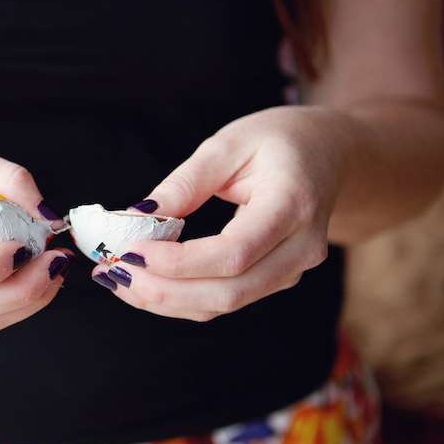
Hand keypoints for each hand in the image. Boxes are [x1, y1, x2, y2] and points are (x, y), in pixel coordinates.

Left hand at [92, 106, 349, 321]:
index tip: (130, 250)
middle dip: (163, 290)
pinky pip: (225, 299)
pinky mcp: (275, 279)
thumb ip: (185, 182)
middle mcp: (300, 248)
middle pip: (229, 291)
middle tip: (113, 271)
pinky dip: (180, 296)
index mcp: (292, 204)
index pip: (233, 253)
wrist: (330, 154)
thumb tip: (136, 217)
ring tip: (117, 278)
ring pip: (224, 303)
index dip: (178, 262)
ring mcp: (292, 270)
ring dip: (165, 299)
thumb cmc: (280, 141)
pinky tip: (143, 282)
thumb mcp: (229, 143)